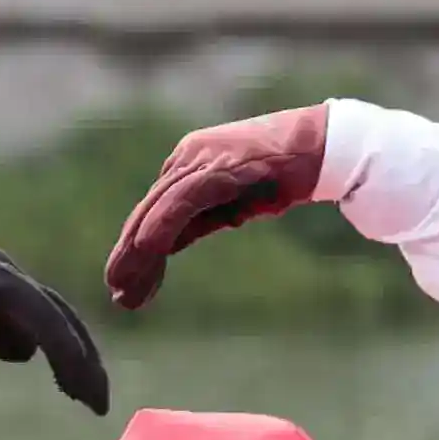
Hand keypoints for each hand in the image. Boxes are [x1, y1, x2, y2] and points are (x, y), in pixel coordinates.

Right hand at [0, 204, 109, 413]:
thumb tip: (26, 352)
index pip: (48, 313)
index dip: (68, 349)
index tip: (79, 387)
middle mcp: (10, 271)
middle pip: (63, 315)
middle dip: (86, 359)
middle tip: (97, 400)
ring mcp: (5, 274)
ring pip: (59, 320)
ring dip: (80, 363)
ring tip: (91, 400)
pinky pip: (43, 321)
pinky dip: (63, 353)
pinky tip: (70, 383)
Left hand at [104, 104, 327, 310]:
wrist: (322, 148)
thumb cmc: (281, 176)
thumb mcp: (231, 205)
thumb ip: (198, 220)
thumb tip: (166, 246)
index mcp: (186, 165)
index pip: (152, 212)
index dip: (135, 250)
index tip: (125, 285)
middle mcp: (185, 158)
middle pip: (147, 211)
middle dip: (129, 255)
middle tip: (115, 291)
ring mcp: (199, 159)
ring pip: (157, 208)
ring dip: (137, 249)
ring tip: (123, 283)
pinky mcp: (218, 166)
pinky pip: (183, 199)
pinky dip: (162, 225)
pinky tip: (147, 250)